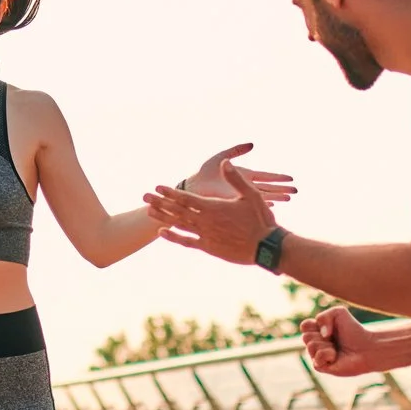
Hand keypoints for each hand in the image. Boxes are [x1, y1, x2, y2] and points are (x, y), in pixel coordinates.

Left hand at [145, 158, 277, 264]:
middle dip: (160, 202)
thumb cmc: (261, 220)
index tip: (158, 186)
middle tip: (144, 196)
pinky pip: (186, 241)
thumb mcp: (251, 195)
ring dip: (163, 217)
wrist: (266, 248)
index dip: (170, 192)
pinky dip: (173, 237)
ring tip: (148, 211)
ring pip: (179, 224)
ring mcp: (205, 235)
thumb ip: (236, 179)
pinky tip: (162, 233)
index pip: (186, 197)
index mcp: (214, 207)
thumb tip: (225, 161)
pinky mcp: (208, 248)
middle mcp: (205, 221)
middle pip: (177, 210)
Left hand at [179, 142, 296, 204]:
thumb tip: (252, 144)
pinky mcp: (236, 203)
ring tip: (289, 199)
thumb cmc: (205, 173)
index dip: (278, 178)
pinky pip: (252, 204)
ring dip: (277, 197)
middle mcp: (245, 187)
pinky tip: (273, 207)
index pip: (265, 176)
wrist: (194, 187)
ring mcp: (241, 197)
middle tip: (296, 191)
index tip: (291, 178)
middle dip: (282, 189)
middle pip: (268, 188)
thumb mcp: (221, 157)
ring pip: (264, 197)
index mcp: (243, 175)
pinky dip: (263, 205)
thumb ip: (236, 150)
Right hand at [301, 306, 376, 377]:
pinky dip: (328, 354)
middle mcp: (316, 345)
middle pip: (305, 337)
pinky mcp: (322, 367)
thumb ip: (323, 316)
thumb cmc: (354, 331)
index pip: (304, 326)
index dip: (314, 325)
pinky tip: (336, 356)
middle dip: (320, 335)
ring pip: (310, 347)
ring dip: (326, 345)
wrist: (366, 347)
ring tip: (337, 348)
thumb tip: (322, 335)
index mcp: (318, 332)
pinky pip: (317, 358)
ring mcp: (318, 357)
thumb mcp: (338, 313)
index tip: (328, 326)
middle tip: (334, 338)